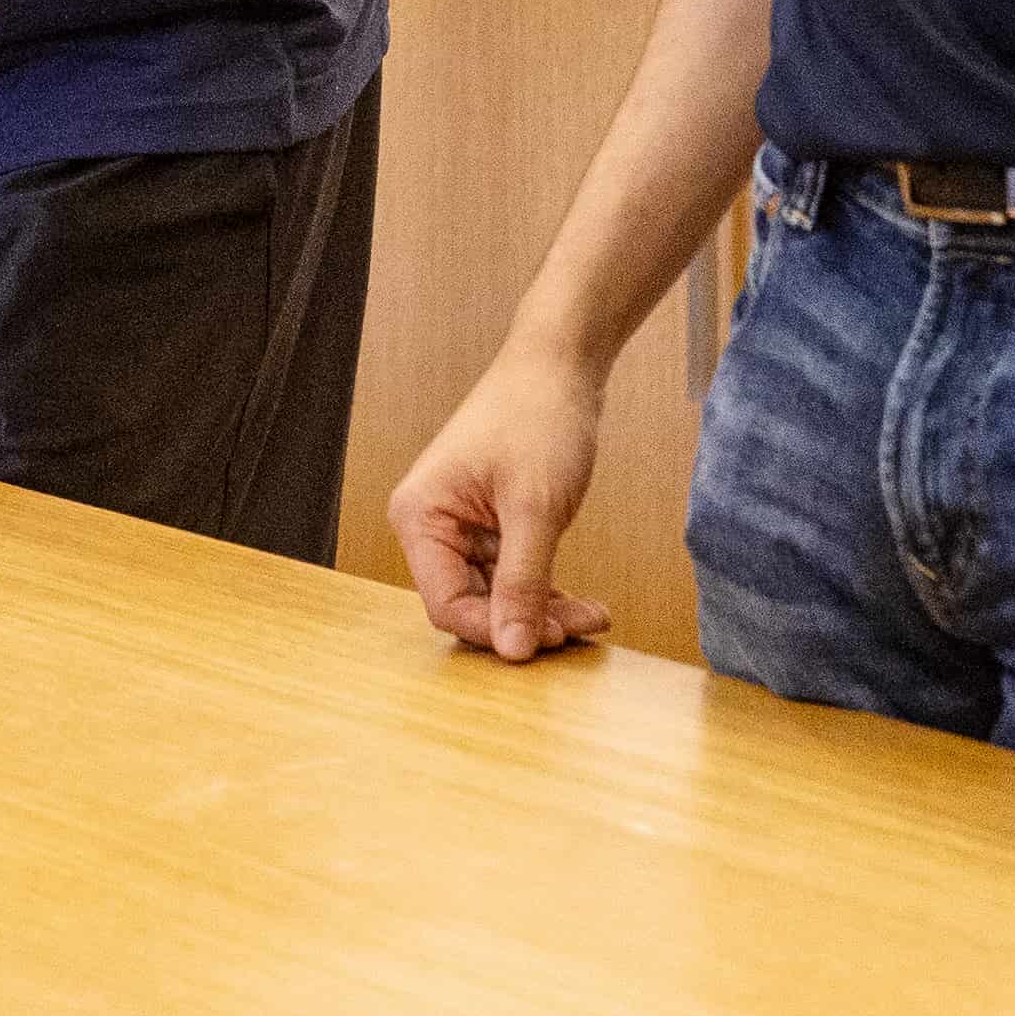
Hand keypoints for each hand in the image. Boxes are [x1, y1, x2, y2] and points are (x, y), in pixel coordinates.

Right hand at [390, 346, 617, 661]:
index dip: (495, 630)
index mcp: (421, 517)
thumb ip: (522, 583)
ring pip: (498, 597)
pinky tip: (585, 604)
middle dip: (526, 623)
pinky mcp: (493, 526)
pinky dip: (547, 592)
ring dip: (544, 612)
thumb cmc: (537, 416)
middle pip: (473, 605)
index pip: (446, 604)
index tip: (546, 640)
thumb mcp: (534, 508)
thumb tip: (512, 651)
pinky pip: (514, 577)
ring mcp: (464, 527)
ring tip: (593, 616)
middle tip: (579, 628)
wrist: (561, 364)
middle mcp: (434, 526)